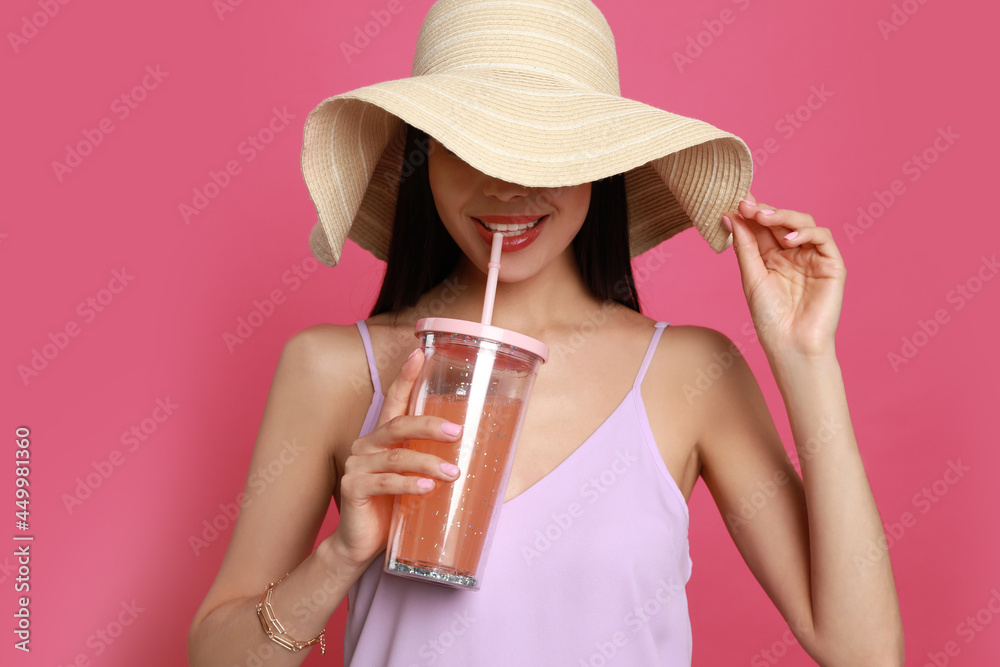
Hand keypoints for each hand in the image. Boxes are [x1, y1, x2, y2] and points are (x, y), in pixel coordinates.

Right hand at [327, 349, 461, 566]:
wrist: (360, 544)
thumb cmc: (393, 509)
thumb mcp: (415, 479)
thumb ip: (430, 461)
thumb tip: (474, 452)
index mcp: (382, 437)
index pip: (394, 400)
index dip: (406, 376)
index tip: (420, 353)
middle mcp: (366, 445)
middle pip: (399, 425)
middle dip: (430, 426)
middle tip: (457, 433)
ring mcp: (357, 466)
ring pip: (397, 456)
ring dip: (428, 463)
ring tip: (453, 473)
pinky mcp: (352, 488)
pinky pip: (385, 482)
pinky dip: (409, 484)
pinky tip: (428, 489)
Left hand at [723, 194, 845, 357]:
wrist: (790, 344)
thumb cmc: (769, 317)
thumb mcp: (751, 276)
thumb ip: (745, 246)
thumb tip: (731, 215)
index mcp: (772, 256)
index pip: (762, 227)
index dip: (751, 212)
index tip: (735, 200)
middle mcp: (793, 253)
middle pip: (781, 221)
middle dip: (764, 211)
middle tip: (746, 205)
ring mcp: (813, 257)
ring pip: (803, 223)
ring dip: (782, 216)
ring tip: (762, 217)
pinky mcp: (832, 264)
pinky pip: (823, 238)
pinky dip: (806, 233)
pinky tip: (788, 239)